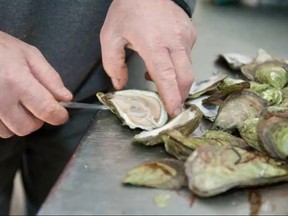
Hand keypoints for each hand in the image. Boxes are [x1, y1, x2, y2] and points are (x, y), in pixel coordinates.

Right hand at [0, 31, 71, 137]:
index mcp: (16, 81)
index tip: (62, 114)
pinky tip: (4, 107)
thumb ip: (50, 78)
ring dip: (19, 122)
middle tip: (35, 104)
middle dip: (36, 119)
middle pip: (27, 127)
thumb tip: (66, 98)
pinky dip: (4, 123)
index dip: (59, 116)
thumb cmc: (0, 48)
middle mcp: (0, 99)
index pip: (46, 110)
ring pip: (10, 132)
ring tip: (16, 104)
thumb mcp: (30, 55)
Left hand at [100, 0, 195, 116]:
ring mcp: (186, 37)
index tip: (174, 112)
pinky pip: (187, 57)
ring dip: (176, 80)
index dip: (171, 97)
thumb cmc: (127, 10)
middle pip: (185, 77)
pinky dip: (177, 65)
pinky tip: (164, 60)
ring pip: (187, 68)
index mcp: (153, 43)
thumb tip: (120, 85)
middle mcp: (174, 41)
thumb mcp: (110, 36)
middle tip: (171, 105)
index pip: (166, 76)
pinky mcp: (191, 34)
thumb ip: (113, 65)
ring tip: (158, 76)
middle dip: (180, 96)